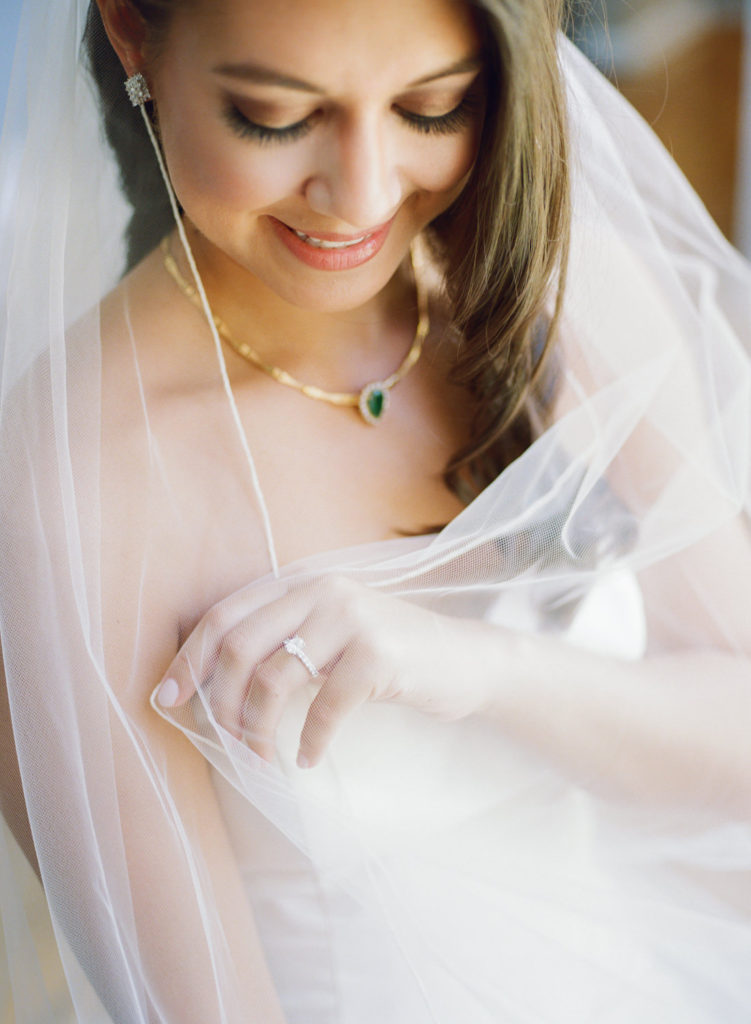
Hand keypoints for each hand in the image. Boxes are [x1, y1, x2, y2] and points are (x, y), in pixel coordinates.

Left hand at [156, 574, 495, 767]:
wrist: (463, 660)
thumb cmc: (386, 656)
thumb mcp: (328, 635)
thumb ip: (281, 641)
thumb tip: (209, 685)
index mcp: (302, 583)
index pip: (225, 614)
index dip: (190, 658)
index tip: (166, 698)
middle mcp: (323, 591)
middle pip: (239, 645)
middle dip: (218, 700)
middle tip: (221, 739)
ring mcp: (353, 619)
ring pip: (274, 677)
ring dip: (257, 729)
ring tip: (261, 758)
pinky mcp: (379, 655)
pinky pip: (323, 707)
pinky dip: (308, 741)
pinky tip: (306, 758)